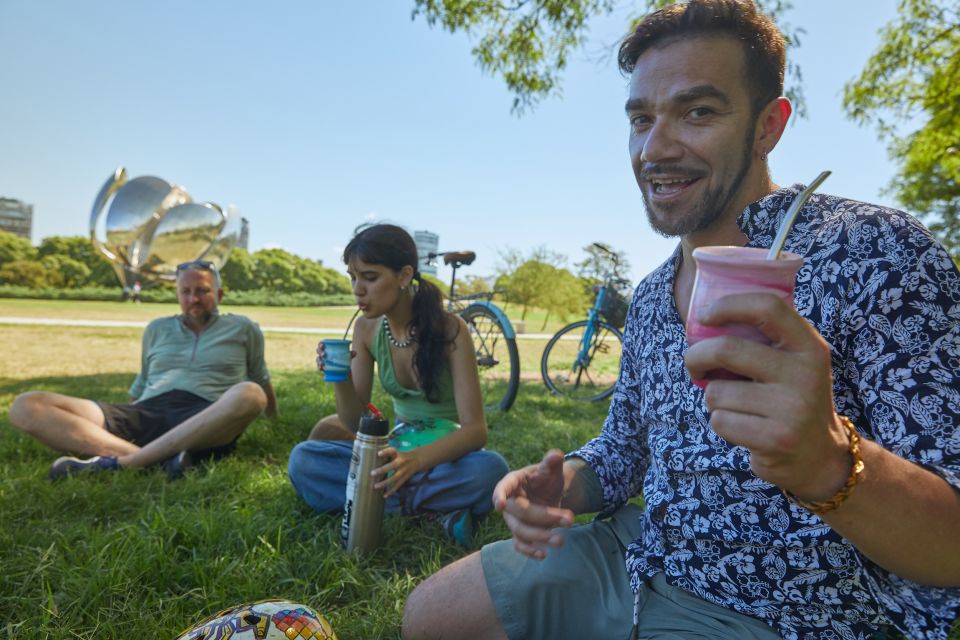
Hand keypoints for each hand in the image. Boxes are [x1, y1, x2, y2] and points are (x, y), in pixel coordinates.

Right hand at [315, 341, 355, 372]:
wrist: (343, 369)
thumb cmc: (344, 359)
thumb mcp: (347, 356)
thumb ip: (351, 354)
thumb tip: (355, 352)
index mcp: (328, 348)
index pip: (321, 344)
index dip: (320, 344)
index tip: (323, 345)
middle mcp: (323, 353)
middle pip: (318, 350)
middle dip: (320, 352)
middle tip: (324, 354)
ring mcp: (322, 360)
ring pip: (318, 359)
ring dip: (319, 361)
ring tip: (322, 363)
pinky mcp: (322, 367)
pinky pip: (319, 366)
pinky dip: (319, 367)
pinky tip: (321, 368)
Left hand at [372, 447, 422, 497]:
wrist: (418, 460)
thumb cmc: (402, 456)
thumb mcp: (397, 452)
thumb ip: (387, 454)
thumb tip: (370, 458)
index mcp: (398, 454)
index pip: (392, 451)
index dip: (386, 452)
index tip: (378, 453)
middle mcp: (401, 462)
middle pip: (393, 466)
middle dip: (382, 470)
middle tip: (372, 473)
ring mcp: (404, 471)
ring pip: (394, 478)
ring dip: (385, 483)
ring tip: (375, 486)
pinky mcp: (405, 478)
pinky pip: (398, 485)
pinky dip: (391, 491)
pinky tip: (384, 495)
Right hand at [492, 449, 573, 559]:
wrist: (550, 494)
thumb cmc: (547, 478)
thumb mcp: (551, 469)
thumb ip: (552, 462)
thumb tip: (557, 454)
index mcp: (512, 482)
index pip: (502, 488)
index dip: (500, 495)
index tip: (499, 505)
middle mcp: (509, 502)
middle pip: (520, 513)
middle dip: (545, 517)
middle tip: (570, 519)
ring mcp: (513, 520)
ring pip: (521, 532)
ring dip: (541, 537)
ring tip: (561, 540)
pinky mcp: (520, 534)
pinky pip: (520, 545)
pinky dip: (529, 551)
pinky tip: (543, 554)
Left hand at [683, 293, 850, 500]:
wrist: (819, 457)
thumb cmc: (789, 401)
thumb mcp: (794, 364)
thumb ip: (765, 341)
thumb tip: (703, 324)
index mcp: (809, 347)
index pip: (768, 307)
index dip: (729, 305)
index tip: (704, 316)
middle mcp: (805, 373)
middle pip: (727, 349)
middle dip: (696, 356)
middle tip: (694, 365)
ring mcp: (793, 408)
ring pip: (717, 391)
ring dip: (713, 399)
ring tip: (735, 407)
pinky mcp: (776, 439)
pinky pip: (720, 421)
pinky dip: (720, 423)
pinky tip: (742, 428)